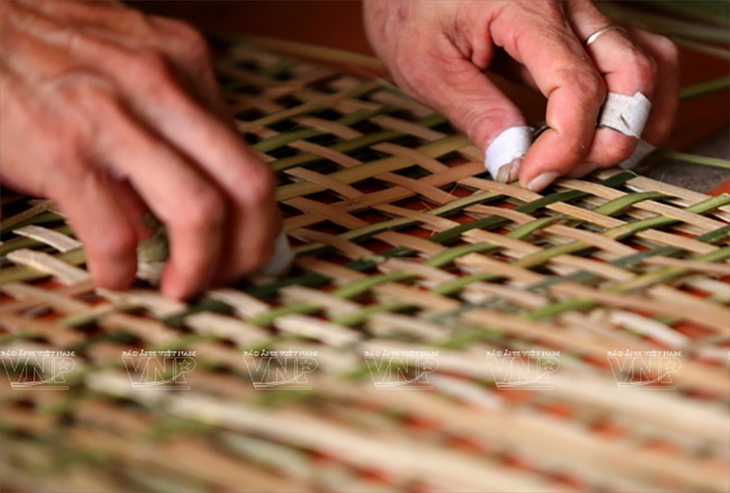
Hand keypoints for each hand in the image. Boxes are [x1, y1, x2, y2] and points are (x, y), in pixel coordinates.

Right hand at [0, 0, 279, 298]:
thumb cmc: (53, 49)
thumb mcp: (134, 61)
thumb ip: (177, 116)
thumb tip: (214, 196)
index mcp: (187, 63)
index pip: (252, 159)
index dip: (259, 222)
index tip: (247, 250)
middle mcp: (163, 86)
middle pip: (250, 186)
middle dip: (252, 250)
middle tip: (230, 278)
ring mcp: (114, 118)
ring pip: (200, 212)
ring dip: (199, 269)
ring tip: (179, 287)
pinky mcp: (62, 152)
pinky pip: (118, 234)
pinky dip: (122, 271)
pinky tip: (115, 276)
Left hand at [363, 0, 678, 189]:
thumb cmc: (410, 7)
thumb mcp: (426, 65)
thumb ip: (476, 112)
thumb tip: (513, 163)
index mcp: (528, 8)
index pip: (575, 86)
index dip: (564, 144)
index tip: (532, 178)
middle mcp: (569, 4)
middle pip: (630, 74)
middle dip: (609, 138)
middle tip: (564, 173)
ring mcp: (580, 11)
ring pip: (646, 61)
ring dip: (633, 120)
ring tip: (593, 159)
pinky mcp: (577, 24)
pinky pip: (631, 53)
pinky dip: (634, 96)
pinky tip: (610, 130)